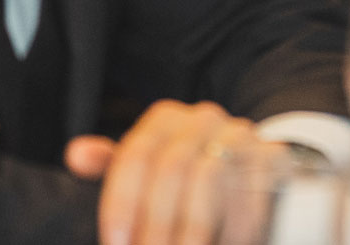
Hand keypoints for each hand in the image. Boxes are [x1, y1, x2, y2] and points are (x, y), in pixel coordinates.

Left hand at [66, 99, 266, 244]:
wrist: (248, 169)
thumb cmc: (183, 179)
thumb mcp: (145, 170)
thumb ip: (113, 165)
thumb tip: (75, 155)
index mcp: (165, 119)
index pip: (136, 154)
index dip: (122, 202)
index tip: (116, 244)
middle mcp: (203, 118)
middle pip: (172, 168)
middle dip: (157, 225)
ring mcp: (241, 134)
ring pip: (210, 179)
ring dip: (192, 230)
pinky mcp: (273, 157)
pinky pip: (251, 193)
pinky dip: (232, 231)